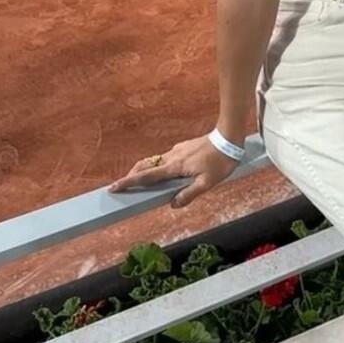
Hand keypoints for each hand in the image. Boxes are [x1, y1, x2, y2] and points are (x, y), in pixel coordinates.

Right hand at [108, 135, 238, 208]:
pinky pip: (166, 159)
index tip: (114, 186)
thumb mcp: (207, 183)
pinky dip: (159, 167)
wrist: (228, 138)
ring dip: (145, 171)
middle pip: (146, 166)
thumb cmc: (220, 161)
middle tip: (122, 185)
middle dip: (132, 175)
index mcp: (175, 167)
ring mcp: (177, 150)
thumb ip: (189, 194)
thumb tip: (173, 204)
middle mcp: (172, 157)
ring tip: (141, 183)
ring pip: (155, 161)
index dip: (129, 182)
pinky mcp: (183, 148)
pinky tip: (166, 174)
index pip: (147, 176)